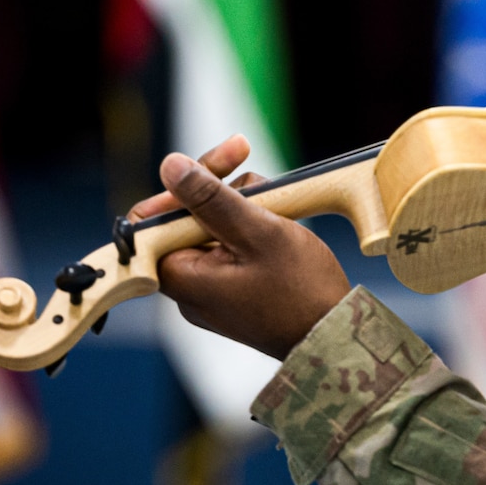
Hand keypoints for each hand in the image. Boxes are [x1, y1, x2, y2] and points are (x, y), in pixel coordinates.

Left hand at [134, 135, 351, 358]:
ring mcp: (211, 288)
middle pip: (183, 217)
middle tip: (243, 152)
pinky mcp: (233, 287)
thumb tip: (170, 165)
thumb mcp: (257, 232)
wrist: (334, 332)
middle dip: (217, 187)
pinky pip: (230, 243)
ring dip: (240, 202)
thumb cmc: (300, 290)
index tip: (212, 170)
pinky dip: (250, 224)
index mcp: (182, 276)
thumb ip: (210, 197)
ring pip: (211, 225)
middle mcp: (189, 285)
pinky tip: (277, 218)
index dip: (177, 188)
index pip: (151, 220)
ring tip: (276, 203)